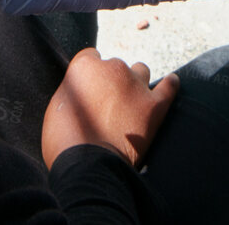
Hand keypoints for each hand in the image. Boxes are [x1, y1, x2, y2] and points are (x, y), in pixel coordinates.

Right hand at [42, 49, 177, 168]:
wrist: (88, 169)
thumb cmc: (65, 144)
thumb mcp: (57, 109)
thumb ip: (72, 90)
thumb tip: (81, 89)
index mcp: (85, 66)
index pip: (91, 58)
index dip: (91, 76)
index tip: (91, 91)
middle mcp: (112, 67)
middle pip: (115, 67)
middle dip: (112, 83)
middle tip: (107, 109)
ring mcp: (135, 84)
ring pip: (140, 72)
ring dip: (135, 85)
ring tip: (131, 107)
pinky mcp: (154, 104)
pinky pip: (169, 86)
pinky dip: (170, 85)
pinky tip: (171, 84)